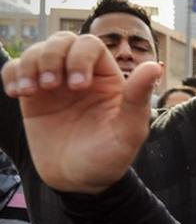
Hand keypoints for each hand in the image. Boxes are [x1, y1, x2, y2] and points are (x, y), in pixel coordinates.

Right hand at [2, 31, 161, 193]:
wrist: (78, 182)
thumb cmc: (109, 158)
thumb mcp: (128, 132)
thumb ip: (138, 99)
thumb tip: (154, 67)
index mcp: (108, 79)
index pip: (90, 46)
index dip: (80, 57)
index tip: (78, 87)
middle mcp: (82, 75)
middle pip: (62, 41)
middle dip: (51, 56)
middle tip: (50, 85)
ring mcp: (56, 84)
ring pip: (37, 52)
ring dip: (30, 65)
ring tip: (30, 91)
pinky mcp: (33, 96)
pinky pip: (16, 70)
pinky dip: (12, 74)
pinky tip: (16, 93)